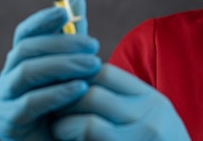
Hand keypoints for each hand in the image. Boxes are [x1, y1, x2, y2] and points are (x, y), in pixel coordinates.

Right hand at [0, 0, 100, 140]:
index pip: (25, 33)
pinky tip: (81, 88)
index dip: (43, 20)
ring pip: (26, 72)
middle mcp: (7, 78)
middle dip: (62, 43)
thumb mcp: (75, 71)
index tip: (66, 13)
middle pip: (26, 49)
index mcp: (20, 63)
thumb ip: (75, 38)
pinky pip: (29, 102)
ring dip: (63, 65)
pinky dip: (56, 92)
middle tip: (94, 45)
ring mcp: (3, 100)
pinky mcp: (8, 123)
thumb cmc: (70, 109)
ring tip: (94, 65)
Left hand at [52, 64, 190, 140]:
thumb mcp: (151, 119)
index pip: (104, 73)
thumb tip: (84, 77)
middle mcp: (148, 120)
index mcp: (152, 102)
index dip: (78, 77)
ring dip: (63, 125)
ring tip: (56, 128)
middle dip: (64, 100)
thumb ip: (123, 100)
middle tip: (50, 107)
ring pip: (86, 123)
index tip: (64, 85)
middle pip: (92, 94)